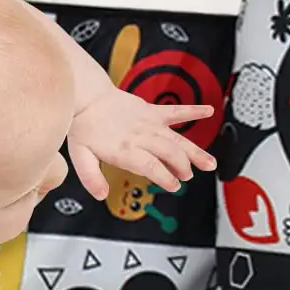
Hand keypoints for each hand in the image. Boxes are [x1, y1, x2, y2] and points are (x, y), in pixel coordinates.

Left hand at [67, 87, 216, 196]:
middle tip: (186, 177)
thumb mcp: (80, 156)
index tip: (173, 186)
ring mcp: (149, 123)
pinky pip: (175, 111)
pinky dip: (193, 110)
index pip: (151, 166)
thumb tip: (101, 195)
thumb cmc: (83, 125)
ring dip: (195, 151)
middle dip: (182, 167)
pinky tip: (209, 111)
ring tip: (209, 163)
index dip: (165, 177)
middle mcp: (141, 136)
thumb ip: (91, 177)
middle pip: (169, 153)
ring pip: (177, 138)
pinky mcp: (151, 111)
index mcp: (125, 149)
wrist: (86, 95)